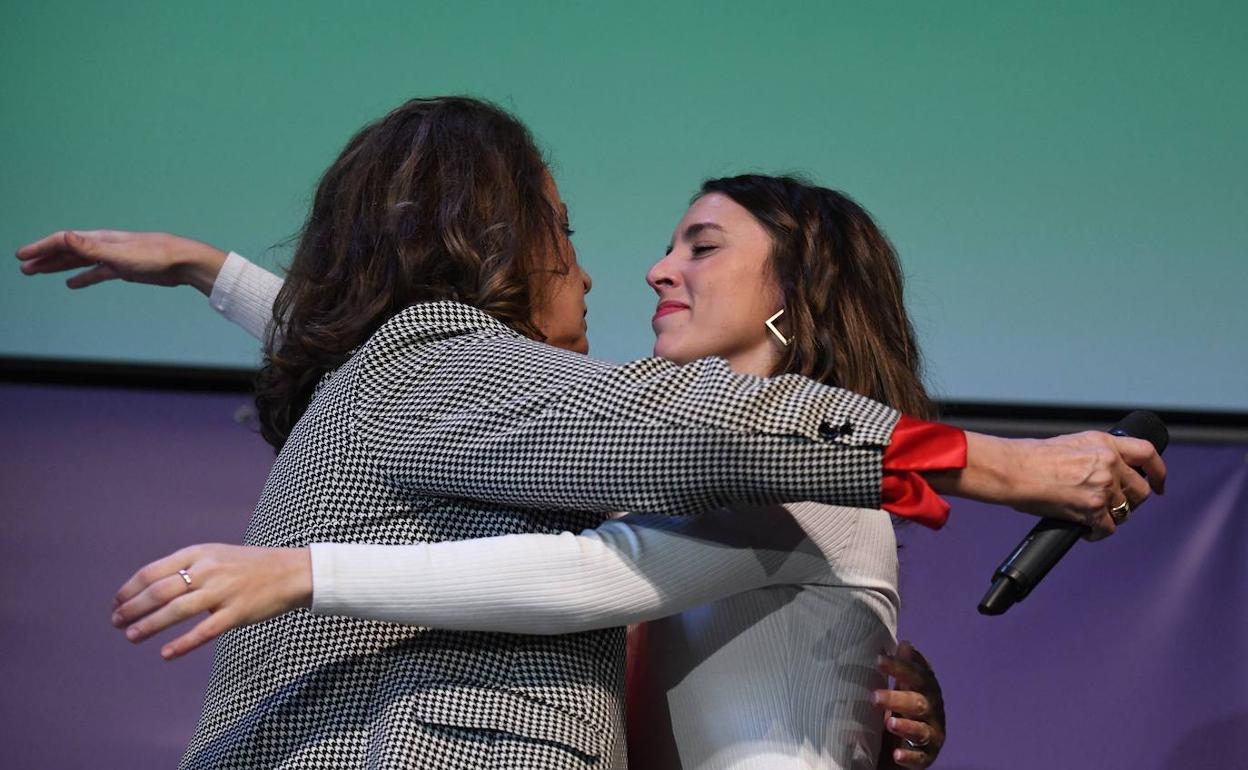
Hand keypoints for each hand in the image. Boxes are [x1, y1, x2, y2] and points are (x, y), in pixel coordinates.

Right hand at [16, 230, 226, 295]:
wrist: (185, 263)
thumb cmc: (157, 256)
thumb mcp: (120, 253)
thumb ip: (92, 247)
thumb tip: (65, 236)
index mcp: (100, 239)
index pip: (63, 241)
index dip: (41, 248)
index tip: (22, 256)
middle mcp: (104, 245)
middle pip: (67, 251)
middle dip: (44, 258)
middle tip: (22, 266)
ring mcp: (114, 257)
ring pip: (79, 262)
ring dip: (58, 267)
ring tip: (37, 273)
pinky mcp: (124, 270)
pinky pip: (97, 274)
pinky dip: (82, 278)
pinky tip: (71, 284)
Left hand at [111, 544, 311, 659]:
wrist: (291, 572)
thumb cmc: (249, 566)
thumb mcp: (215, 556)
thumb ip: (187, 567)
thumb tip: (150, 587)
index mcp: (199, 554)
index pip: (153, 572)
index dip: (130, 589)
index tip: (116, 602)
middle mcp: (208, 570)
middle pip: (159, 591)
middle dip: (132, 608)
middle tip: (115, 622)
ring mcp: (223, 592)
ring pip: (177, 610)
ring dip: (149, 625)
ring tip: (130, 637)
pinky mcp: (237, 612)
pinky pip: (204, 631)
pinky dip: (182, 644)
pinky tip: (166, 653)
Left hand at [875, 640, 944, 768]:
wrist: (907, 746)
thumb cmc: (903, 710)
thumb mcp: (902, 690)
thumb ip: (903, 670)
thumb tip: (905, 643)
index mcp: (926, 691)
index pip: (918, 675)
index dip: (901, 666)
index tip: (879, 659)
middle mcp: (933, 711)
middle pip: (918, 702)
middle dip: (897, 698)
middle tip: (873, 696)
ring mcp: (932, 735)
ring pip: (921, 730)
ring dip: (906, 726)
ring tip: (889, 723)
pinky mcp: (927, 757)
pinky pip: (919, 758)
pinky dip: (909, 756)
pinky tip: (897, 754)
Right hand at [927, 431, 1165, 539]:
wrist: (1014, 470)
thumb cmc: (1030, 458)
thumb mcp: (1070, 444)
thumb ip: (1094, 455)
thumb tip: (1103, 472)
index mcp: (1104, 443)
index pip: (1147, 453)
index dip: (1158, 470)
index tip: (1159, 483)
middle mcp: (1109, 463)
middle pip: (1141, 489)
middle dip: (1132, 501)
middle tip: (1117, 506)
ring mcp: (1103, 486)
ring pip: (1125, 511)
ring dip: (1111, 517)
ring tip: (1093, 518)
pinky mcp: (1093, 508)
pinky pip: (1107, 528)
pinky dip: (1097, 533)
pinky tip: (1085, 530)